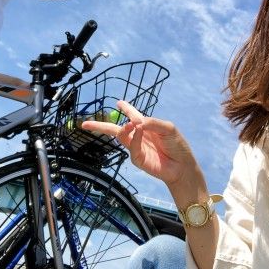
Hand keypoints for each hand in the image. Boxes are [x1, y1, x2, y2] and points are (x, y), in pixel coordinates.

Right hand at [81, 101, 199, 185]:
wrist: (183, 166)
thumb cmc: (178, 146)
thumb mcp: (168, 128)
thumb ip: (152, 122)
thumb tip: (136, 121)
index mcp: (146, 127)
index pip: (133, 115)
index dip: (126, 109)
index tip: (119, 102)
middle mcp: (139, 136)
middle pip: (116, 129)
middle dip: (100, 126)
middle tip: (85, 124)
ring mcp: (137, 148)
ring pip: (120, 137)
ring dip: (124, 129)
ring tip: (131, 124)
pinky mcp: (138, 159)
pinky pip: (132, 147)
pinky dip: (134, 138)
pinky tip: (138, 131)